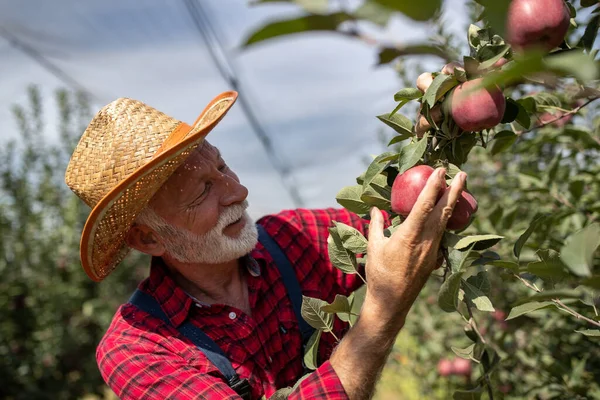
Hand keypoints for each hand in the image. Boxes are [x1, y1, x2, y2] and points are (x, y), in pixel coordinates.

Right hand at [364, 168, 466, 321]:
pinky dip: (446, 220)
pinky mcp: (435, 258)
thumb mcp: (373, 246)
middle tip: (462, 173)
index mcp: (409, 235)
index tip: (440, 170)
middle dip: (455, 190)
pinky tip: (446, 215)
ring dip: (453, 203)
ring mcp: (433, 250)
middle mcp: (426, 240)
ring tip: (458, 189)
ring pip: (446, 222)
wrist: (392, 302)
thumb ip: (376, 225)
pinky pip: (443, 234)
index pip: (425, 204)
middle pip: (444, 210)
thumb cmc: (379, 274)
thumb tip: (376, 209)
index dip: (434, 186)